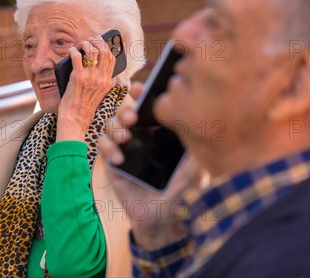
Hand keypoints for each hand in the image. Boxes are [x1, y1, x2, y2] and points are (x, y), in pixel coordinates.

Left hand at [57, 37, 115, 140]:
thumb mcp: (98, 93)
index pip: (112, 58)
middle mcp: (101, 78)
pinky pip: (77, 57)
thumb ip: (99, 80)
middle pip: (104, 51)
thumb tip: (94, 64)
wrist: (75, 119)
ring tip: (80, 45)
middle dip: (97, 42)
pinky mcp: (78, 77)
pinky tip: (71, 51)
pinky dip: (73, 51)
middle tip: (90, 40)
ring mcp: (90, 77)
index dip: (107, 47)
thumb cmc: (83, 107)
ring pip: (92, 51)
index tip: (101, 43)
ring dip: (85, 44)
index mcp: (107, 81)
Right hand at [98, 83, 206, 249]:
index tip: (139, 89)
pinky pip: (102, 145)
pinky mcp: (112, 162)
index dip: (142, 95)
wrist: (159, 220)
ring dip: (115, 126)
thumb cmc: (179, 195)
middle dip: (126, 109)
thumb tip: (207, 131)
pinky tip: (119, 159)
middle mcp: (142, 137)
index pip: (150, 108)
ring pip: (112, 124)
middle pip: (127, 111)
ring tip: (125, 137)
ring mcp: (126, 148)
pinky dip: (108, 147)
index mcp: (160, 134)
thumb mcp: (194, 173)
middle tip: (132, 118)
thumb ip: (197, 154)